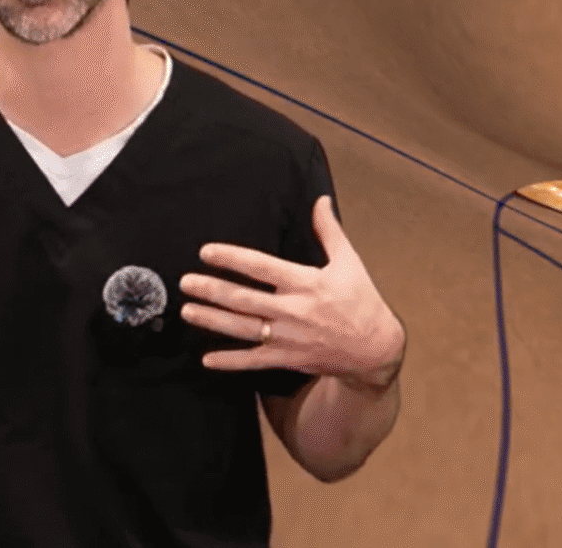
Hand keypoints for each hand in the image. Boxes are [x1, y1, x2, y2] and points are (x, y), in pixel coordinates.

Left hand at [182, 196, 404, 390]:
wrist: (374, 347)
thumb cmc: (361, 300)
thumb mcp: (349, 261)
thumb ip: (329, 231)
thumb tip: (320, 200)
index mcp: (306, 283)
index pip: (261, 267)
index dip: (232, 258)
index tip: (207, 253)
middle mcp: (294, 309)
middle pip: (243, 298)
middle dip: (211, 289)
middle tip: (186, 282)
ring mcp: (289, 336)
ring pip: (242, 328)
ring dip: (212, 319)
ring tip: (188, 310)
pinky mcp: (288, 358)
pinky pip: (253, 361)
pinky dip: (230, 361)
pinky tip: (207, 358)